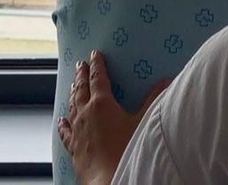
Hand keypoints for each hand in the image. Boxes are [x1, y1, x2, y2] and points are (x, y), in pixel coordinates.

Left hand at [57, 51, 171, 184]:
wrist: (109, 177)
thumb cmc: (127, 148)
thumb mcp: (144, 121)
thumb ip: (154, 99)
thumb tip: (167, 81)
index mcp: (102, 104)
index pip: (98, 78)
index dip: (98, 65)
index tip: (95, 55)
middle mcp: (86, 114)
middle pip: (81, 89)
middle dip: (81, 75)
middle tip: (80, 64)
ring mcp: (77, 131)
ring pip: (72, 107)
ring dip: (73, 93)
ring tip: (73, 84)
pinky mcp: (73, 147)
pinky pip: (65, 132)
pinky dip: (63, 124)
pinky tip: (60, 120)